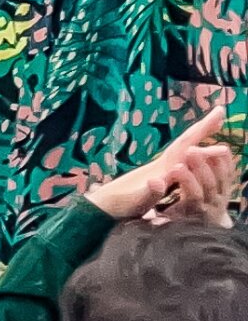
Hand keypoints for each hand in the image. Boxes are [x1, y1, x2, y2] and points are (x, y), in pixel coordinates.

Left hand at [88, 110, 232, 220]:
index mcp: (161, 168)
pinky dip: (189, 151)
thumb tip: (158, 180)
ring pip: (183, 149)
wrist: (99, 208)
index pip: (185, 144)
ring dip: (197, 138)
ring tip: (213, 126)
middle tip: (220, 112)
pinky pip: (178, 158)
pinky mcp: (156, 177)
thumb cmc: (118, 205)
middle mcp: (161, 165)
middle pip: (185, 141)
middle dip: (203, 127)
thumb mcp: (136, 200)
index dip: (202, 129)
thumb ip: (149, 192)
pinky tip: (195, 150)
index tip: (218, 114)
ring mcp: (158, 170)